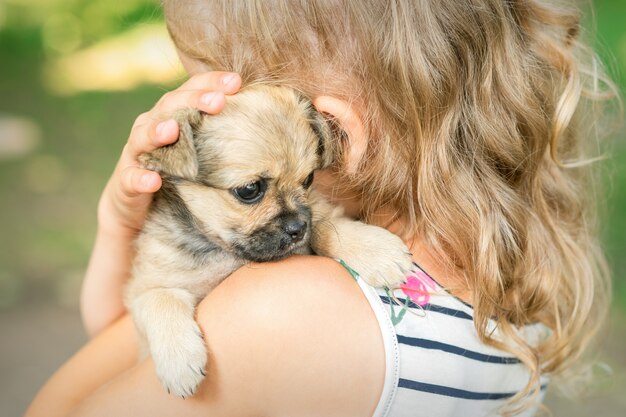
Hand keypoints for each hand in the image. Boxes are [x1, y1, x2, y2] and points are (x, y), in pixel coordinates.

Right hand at [97, 72, 241, 235]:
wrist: (137, 206)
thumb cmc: (175, 170)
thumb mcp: (198, 149)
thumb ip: (218, 132)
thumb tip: (261, 122)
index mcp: (171, 115)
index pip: (190, 91)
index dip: (211, 83)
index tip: (237, 82)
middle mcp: (151, 127)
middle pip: (170, 107)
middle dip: (193, 101)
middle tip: (217, 101)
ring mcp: (136, 153)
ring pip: (144, 137)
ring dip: (158, 131)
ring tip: (174, 129)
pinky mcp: (127, 181)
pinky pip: (132, 178)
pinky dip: (141, 178)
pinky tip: (153, 180)